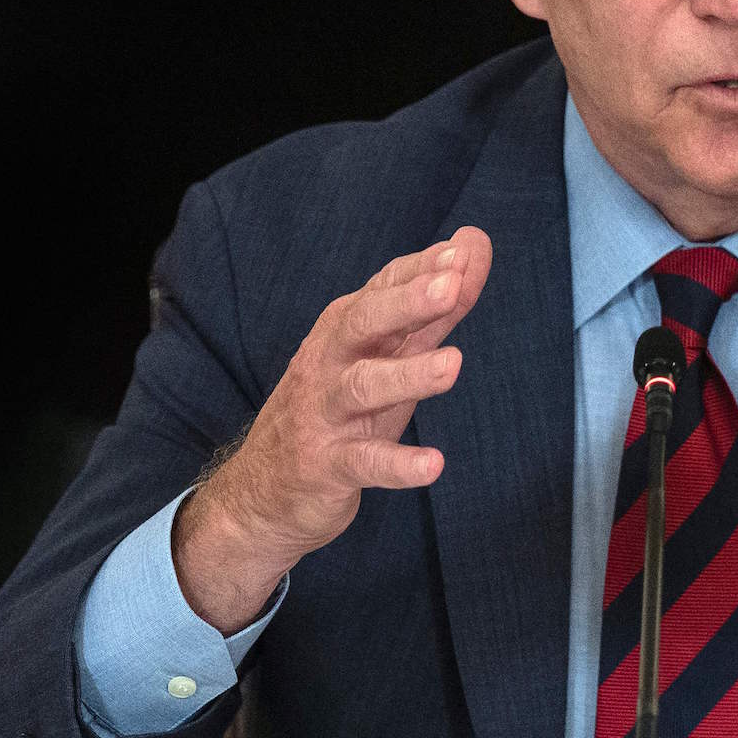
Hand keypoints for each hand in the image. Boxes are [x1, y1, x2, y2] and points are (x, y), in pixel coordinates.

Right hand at [172, 226, 490, 631]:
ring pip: (363, 386)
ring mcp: (325, 412)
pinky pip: (363, 462)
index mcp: (347, 329)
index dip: (423, 269)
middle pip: (364, 322)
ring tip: (453, 364)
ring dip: (409, 374)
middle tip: (452, 285)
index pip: (384, 287)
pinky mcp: (327, 465)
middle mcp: (331, 361)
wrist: (263, 490)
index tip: (465, 250)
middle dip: (408, 301)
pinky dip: (397, 464)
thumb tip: (475, 246)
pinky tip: (433, 464)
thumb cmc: (339, 406)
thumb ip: (433, 308)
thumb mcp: (388, 355)